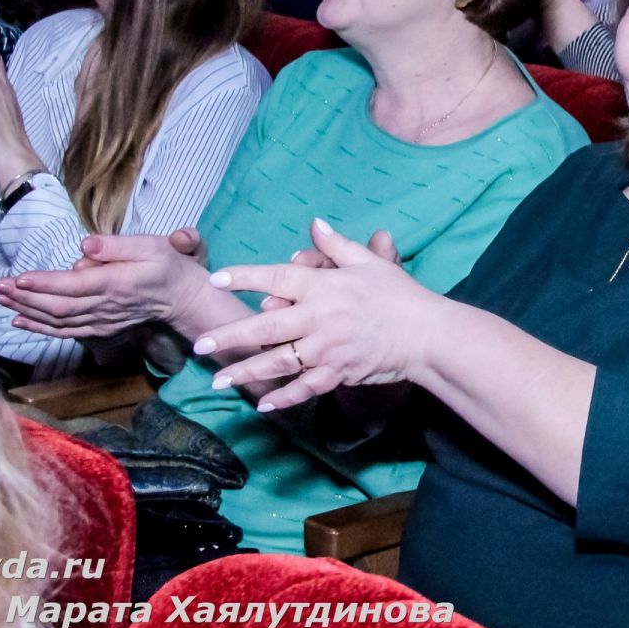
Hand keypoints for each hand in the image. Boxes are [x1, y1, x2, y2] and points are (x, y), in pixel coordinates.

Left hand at [0, 231, 214, 339]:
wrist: (181, 297)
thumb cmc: (166, 265)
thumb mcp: (152, 245)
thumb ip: (118, 246)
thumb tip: (86, 246)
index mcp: (116, 283)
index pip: (74, 285)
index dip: (45, 283)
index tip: (19, 278)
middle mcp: (105, 306)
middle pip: (58, 306)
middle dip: (25, 297)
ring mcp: (100, 320)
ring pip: (57, 320)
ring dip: (26, 310)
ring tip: (1, 298)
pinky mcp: (98, 328)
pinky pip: (64, 331)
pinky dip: (39, 328)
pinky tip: (18, 320)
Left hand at [193, 219, 438, 411]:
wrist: (426, 333)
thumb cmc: (399, 294)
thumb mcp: (369, 262)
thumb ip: (337, 245)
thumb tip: (314, 224)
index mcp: (325, 287)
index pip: (278, 278)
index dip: (246, 276)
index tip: (217, 278)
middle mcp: (320, 318)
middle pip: (266, 327)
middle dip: (231, 336)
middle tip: (202, 344)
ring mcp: (327, 349)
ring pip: (278, 362)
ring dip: (246, 371)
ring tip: (219, 379)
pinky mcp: (338, 373)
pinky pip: (305, 387)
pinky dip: (284, 397)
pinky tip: (263, 404)